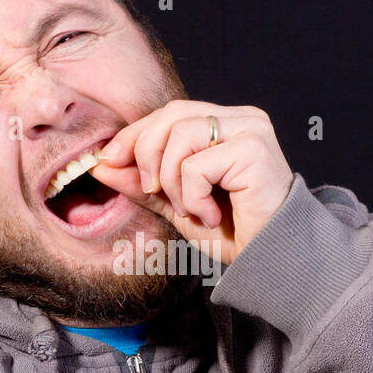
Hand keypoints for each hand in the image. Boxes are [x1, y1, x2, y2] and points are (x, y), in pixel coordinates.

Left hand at [88, 100, 294, 265]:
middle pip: (171, 115)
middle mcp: (241, 119)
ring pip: (180, 137)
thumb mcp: (176, 203)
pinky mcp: (254, 149)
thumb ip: (143, 181)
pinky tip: (212, 214)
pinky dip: (194, 197)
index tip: (108, 160)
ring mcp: (251, 130)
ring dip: (173, 181)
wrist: (271, 259)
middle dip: (146, 154)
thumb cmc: (233, 232)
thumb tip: (102, 164)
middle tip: (153, 191)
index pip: (170, 113)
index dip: (134, 134)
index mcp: (225, 123)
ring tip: (192, 209)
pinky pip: (197, 165)